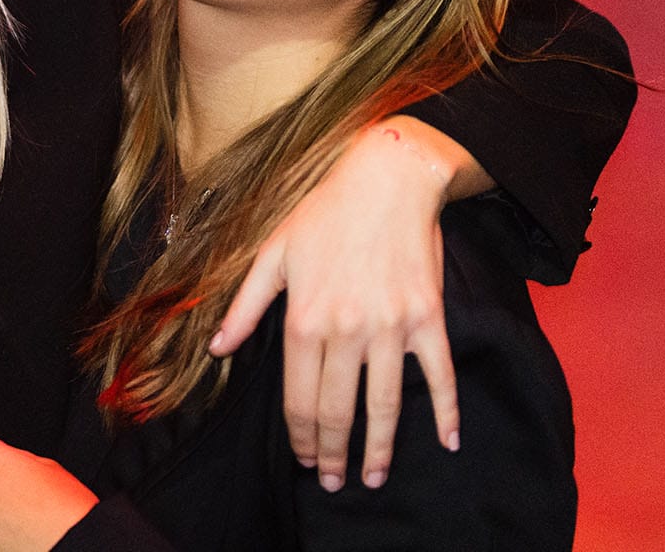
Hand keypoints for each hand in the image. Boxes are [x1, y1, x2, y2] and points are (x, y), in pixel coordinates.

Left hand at [212, 116, 470, 491]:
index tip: (306, 460)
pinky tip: (447, 442)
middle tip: (335, 483)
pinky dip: (446, 411)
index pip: (298, 398)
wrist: (386, 181)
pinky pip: (438, 375)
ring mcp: (390, 327)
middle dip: (334, 455)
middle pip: (338, 411)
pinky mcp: (428, 318)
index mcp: (303, 319)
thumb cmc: (321, 216)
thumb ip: (243, 308)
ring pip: (385, 405)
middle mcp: (345, 330)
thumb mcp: (271, 256)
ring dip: (380, 449)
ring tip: (373, 478)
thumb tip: (218, 350)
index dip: (301, 437)